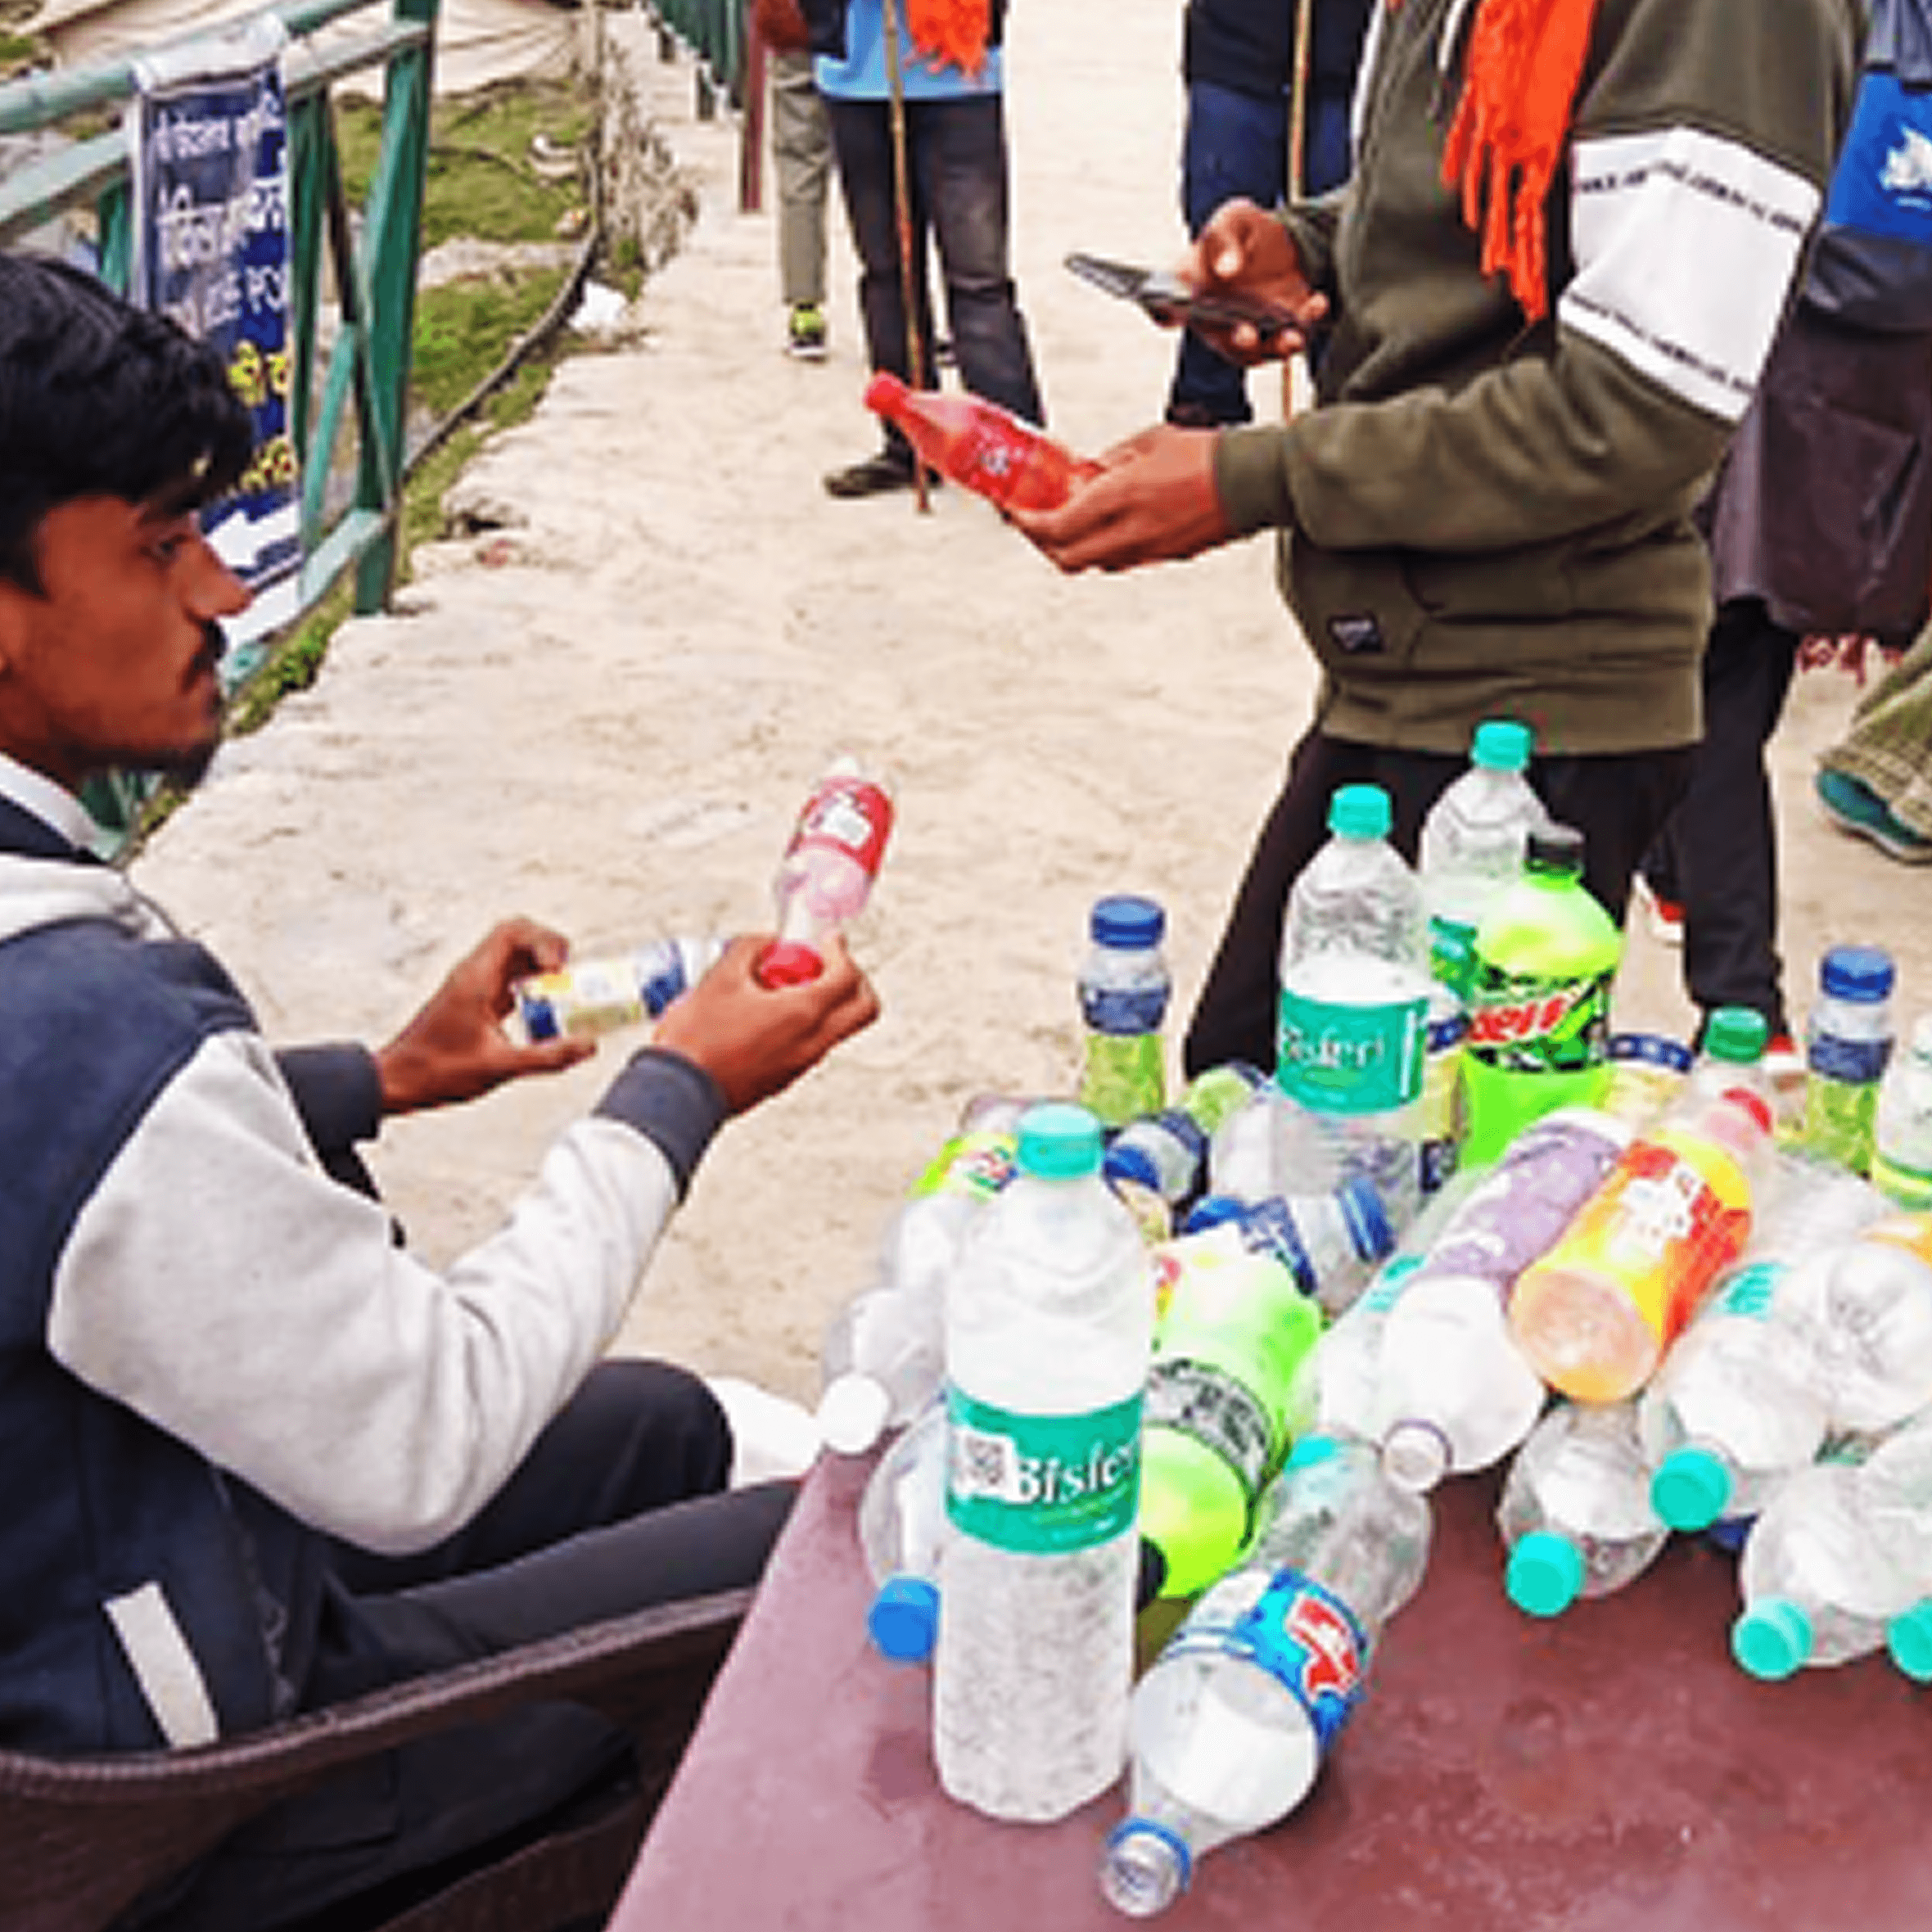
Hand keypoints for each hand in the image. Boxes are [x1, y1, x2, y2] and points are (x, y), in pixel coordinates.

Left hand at [375, 918, 594, 1114]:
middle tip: (567, 979)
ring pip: (516, 957)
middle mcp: (474, 974)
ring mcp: (474, 986)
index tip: (559, 971)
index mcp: (475, 978)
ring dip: (542, 970)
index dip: (545, 942)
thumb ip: (549, 1056)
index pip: (514, 931)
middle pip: (519, 937)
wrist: (397, 1081)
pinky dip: (532, 988)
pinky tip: (543, 1013)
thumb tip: (589, 1045)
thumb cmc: (436, 1071)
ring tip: (560, 996)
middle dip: (551, 951)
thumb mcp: (500, 1067)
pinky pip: (510, 980)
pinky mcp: (476, 1001)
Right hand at [652, 932, 880, 1114]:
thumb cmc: (697, 1039)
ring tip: (786, 988)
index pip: (848, 977)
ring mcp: (802, 1064)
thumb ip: (751, 948)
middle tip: (824, 965)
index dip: (841, 951)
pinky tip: (769, 1013)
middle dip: (854, 980)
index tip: (828, 940)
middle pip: (864, 1009)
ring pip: (839, 1029)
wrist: (679, 1091)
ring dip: (828, 1003)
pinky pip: (814, 1046)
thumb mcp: (721, 977)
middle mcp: (813, 1042)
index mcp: (803, 1014)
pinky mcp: (786, 1079)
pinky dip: (807, 1024)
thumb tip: (767, 942)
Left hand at [1008, 424, 1232, 573]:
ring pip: (1093, 564)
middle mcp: (1130, 532)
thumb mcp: (1149, 441)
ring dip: (1073, 548)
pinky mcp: (1167, 557)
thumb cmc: (1208, 454)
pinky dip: (1103, 549)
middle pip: (1066, 558)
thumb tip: (1086, 473)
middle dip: (1042, 543)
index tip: (1014, 512)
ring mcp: (1149, 551)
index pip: (1056, 526)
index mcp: (1121, 497)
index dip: (1027, 523)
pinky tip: (1105, 527)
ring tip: (1067, 523)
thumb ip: (1110, 461)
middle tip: (1034, 523)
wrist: (1254, 481)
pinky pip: (1122, 561)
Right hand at [1179, 197, 1326, 363]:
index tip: (1169, 313)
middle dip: (1236, 343)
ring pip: (1259, 351)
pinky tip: (1317, 302)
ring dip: (1276, 348)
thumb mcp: (1234, 220)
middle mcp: (1217, 319)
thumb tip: (1227, 268)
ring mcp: (1251, 329)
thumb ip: (1224, 239)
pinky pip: (1294, 333)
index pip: (1165, 308)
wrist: (1282, 242)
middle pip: (1220, 341)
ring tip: (1292, 337)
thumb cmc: (1245, 232)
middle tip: (1245, 335)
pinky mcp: (1283, 328)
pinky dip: (1307, 322)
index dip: (1164, 313)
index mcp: (1192, 291)